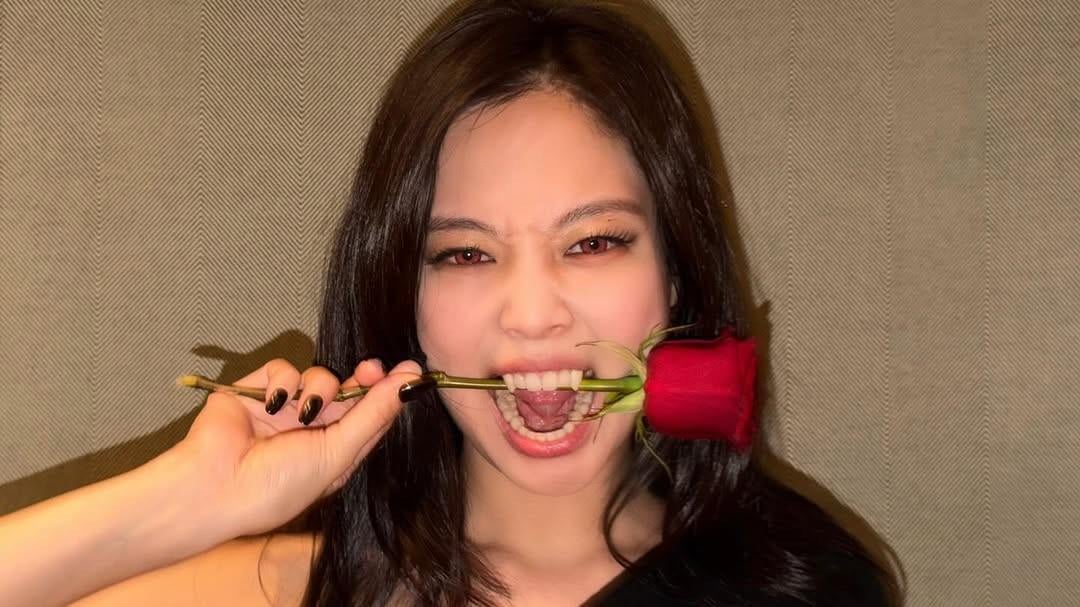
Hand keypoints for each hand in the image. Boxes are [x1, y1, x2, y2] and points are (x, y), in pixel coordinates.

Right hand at [175, 357, 420, 538]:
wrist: (213, 486)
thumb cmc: (278, 485)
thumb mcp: (336, 455)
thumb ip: (372, 416)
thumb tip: (410, 383)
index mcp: (335, 452)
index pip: (371, 416)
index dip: (390, 393)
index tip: (411, 371)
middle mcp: (312, 430)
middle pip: (350, 392)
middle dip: (363, 379)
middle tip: (370, 369)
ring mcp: (284, 409)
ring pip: (318, 377)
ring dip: (318, 387)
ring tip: (304, 409)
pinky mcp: (256, 391)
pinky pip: (283, 370)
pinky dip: (283, 381)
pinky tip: (274, 402)